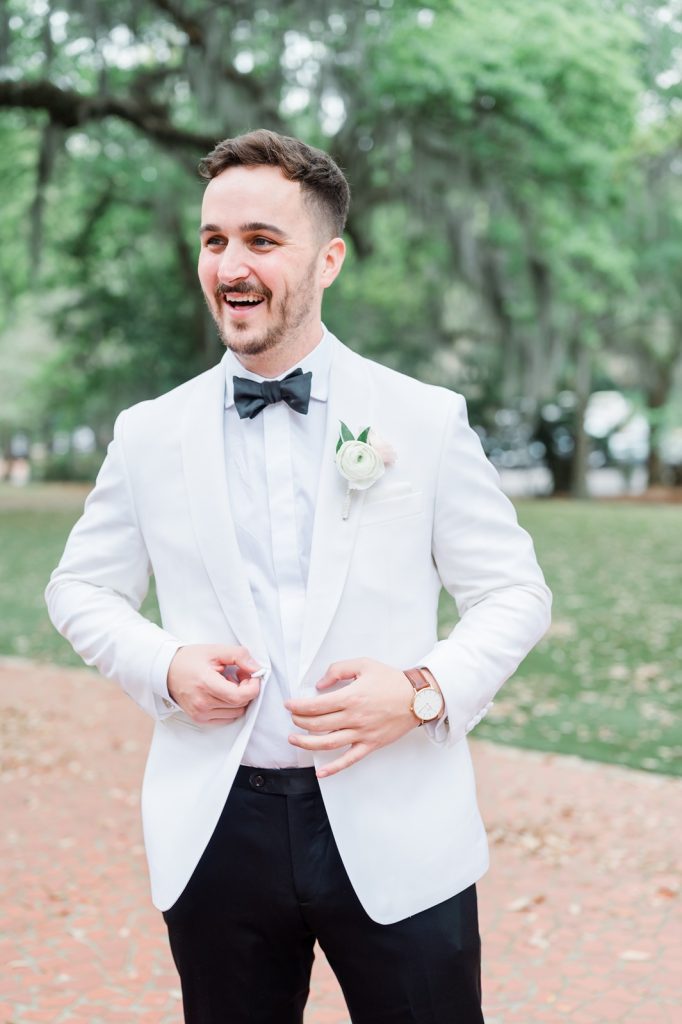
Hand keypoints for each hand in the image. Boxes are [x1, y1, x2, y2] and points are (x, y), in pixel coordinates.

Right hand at [167, 644, 261, 723]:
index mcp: (206, 684)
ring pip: (236, 712)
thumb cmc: (190, 659)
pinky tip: (222, 693)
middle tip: (238, 674)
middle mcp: (203, 703)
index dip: (252, 686)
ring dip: (238, 698)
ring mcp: (201, 714)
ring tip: (228, 683)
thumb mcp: (216, 650)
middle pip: (241, 704)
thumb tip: (257, 669)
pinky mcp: (200, 719)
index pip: (240, 696)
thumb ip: (240, 656)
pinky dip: (230, 706)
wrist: (167, 670)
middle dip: (246, 688)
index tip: (250, 675)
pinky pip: (227, 718)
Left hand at [285, 658, 417, 777]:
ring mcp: (362, 734)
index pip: (316, 706)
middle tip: (292, 718)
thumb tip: (320, 685)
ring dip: (307, 743)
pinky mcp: (371, 745)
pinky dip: (333, 768)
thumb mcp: (364, 665)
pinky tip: (320, 772)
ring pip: (328, 743)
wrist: (417, 697)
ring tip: (294, 739)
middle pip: (317, 724)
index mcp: (351, 697)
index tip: (289, 705)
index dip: (298, 706)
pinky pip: (349, 760)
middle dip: (299, 722)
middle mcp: (354, 717)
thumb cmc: (391, 680)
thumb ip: (338, 670)